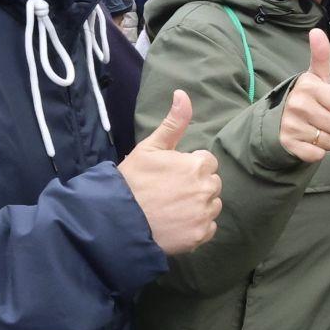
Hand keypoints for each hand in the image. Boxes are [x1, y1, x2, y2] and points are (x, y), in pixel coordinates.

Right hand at [119, 90, 221, 255]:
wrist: (118, 219)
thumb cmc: (133, 180)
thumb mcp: (150, 147)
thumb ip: (173, 122)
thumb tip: (183, 93)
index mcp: (197, 165)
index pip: (207, 162)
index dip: (190, 167)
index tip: (172, 174)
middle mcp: (206, 189)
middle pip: (212, 184)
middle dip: (197, 186)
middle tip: (170, 192)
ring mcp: (204, 215)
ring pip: (212, 206)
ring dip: (198, 206)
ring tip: (172, 208)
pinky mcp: (199, 236)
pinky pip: (208, 228)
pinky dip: (196, 227)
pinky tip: (176, 223)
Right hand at [280, 29, 329, 162]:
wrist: (277, 119)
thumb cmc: (306, 97)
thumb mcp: (315, 77)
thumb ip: (321, 55)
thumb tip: (317, 31)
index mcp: (309, 87)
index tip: (329, 104)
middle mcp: (298, 105)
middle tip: (321, 118)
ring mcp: (291, 125)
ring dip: (326, 139)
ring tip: (314, 128)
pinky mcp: (288, 144)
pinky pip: (317, 155)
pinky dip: (315, 151)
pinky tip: (306, 140)